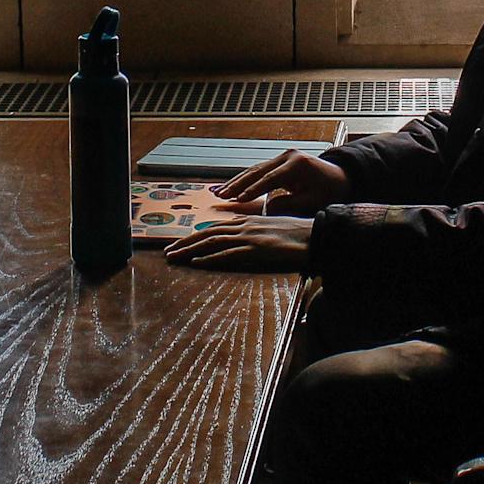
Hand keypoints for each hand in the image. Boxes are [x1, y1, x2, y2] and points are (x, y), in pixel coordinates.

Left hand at [164, 216, 313, 272]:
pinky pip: (228, 254)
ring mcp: (250, 237)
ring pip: (212, 241)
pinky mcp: (256, 249)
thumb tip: (245, 243)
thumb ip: (257, 234)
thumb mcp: (273, 230)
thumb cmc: (298, 235)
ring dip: (189, 250)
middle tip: (167, 251)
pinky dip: (210, 257)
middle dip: (185, 242)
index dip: (196, 235)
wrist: (316, 235)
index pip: (216, 228)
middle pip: (208, 233)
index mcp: (248, 221)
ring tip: (173, 257)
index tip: (181, 243)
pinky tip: (196, 262)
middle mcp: (245, 226)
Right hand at [216, 150, 349, 214]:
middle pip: (258, 171)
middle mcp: (288, 156)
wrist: (340, 178)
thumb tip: (266, 209)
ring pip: (255, 169)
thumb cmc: (330, 191)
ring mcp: (283, 157)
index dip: (253, 190)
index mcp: (297, 164)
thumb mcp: (312, 201)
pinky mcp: (280, 162)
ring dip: (237, 181)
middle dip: (238, 184)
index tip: (238, 200)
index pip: (270, 179)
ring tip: (219, 192)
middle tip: (221, 195)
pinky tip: (231, 187)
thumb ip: (289, 205)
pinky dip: (244, 180)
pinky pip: (259, 171)